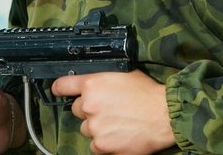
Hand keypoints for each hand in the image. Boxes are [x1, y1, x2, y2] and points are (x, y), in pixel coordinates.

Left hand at [52, 70, 174, 154]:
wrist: (165, 115)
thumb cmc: (148, 94)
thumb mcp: (122, 74)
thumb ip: (102, 79)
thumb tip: (92, 83)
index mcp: (92, 84)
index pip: (62, 85)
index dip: (59, 89)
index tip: (57, 91)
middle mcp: (88, 105)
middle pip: (77, 110)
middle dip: (90, 111)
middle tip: (109, 110)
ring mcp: (95, 127)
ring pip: (86, 129)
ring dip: (97, 128)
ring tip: (117, 124)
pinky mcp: (103, 146)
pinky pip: (95, 147)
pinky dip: (104, 144)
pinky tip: (118, 136)